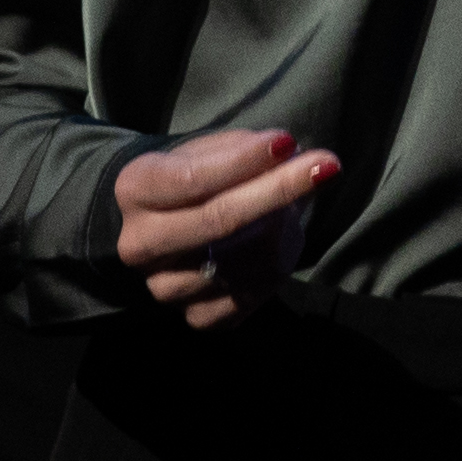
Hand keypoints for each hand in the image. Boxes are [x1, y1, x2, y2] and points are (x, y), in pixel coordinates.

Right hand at [111, 127, 334, 329]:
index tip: (287, 142)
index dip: (244, 161)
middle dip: (278, 191)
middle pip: (218, 221)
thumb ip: (243, 150)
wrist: (164, 224)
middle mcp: (140, 244)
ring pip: (240, 262)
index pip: (192, 179)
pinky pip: (245, 299)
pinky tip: (279, 248)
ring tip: (289, 211)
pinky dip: (272, 272)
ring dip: (279, 232)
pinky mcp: (193, 318)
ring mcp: (164, 287)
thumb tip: (290, 154)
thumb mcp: (207, 149)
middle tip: (326, 166)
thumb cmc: (192, 176)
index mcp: (135, 190)